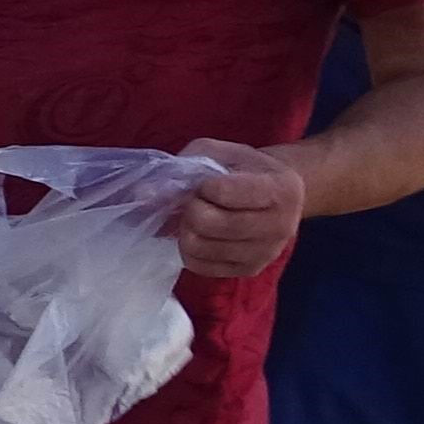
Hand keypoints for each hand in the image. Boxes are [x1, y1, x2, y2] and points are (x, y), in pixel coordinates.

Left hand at [174, 139, 306, 278]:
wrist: (276, 194)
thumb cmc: (244, 169)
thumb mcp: (219, 153)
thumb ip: (183, 167)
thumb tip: (142, 194)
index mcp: (281, 189)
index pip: (223, 192)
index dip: (203, 186)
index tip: (207, 184)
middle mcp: (281, 225)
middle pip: (208, 223)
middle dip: (190, 209)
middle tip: (196, 202)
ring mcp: (266, 252)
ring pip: (200, 247)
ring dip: (186, 230)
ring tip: (198, 218)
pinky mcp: (250, 270)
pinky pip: (200, 265)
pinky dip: (189, 249)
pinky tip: (201, 235)